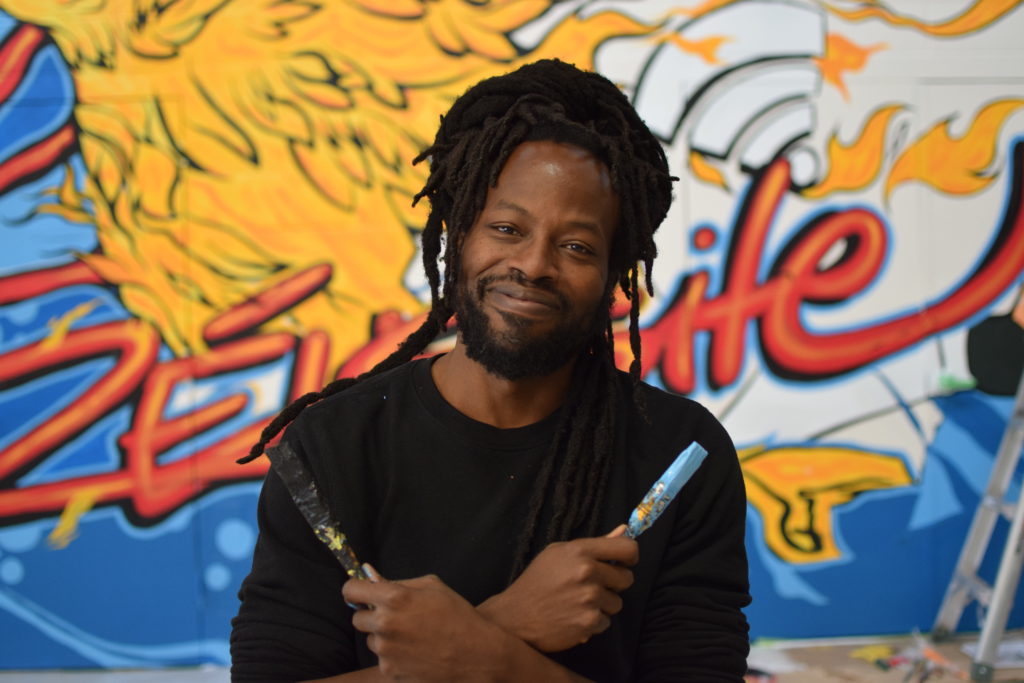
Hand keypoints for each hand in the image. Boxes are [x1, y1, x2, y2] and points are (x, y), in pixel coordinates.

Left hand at [343, 569, 509, 681]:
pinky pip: (383, 659)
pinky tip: (416, 653)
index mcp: (394, 598)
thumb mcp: (433, 586)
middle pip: (357, 618)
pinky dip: (395, 657)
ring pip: (371, 640)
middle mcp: (385, 624)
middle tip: (393, 617)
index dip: (355, 590)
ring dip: (384, 637)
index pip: (351, 589)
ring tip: (412, 637)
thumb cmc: (458, 615)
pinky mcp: (390, 672)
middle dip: (371, 615)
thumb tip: (376, 581)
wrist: (477, 654)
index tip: (360, 593)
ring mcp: (386, 651)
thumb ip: (401, 583)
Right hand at [477, 525, 637, 651]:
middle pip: (626, 578)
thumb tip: (625, 530)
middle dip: (614, 584)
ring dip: (602, 605)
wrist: (514, 617)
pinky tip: (574, 618)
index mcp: (580, 551)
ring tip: (579, 603)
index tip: (623, 563)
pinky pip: (606, 622)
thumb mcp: (558, 553)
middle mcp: (587, 572)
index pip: (627, 548)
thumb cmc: (536, 582)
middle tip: (593, 586)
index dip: (630, 556)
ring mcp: (589, 599)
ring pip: (617, 602)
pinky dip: (593, 623)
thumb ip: (594, 543)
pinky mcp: (588, 622)